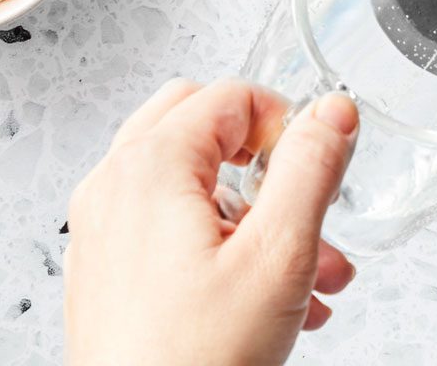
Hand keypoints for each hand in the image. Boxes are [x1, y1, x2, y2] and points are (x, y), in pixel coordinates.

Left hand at [64, 79, 359, 365]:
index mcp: (148, 167)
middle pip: (200, 126)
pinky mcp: (107, 275)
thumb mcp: (279, 255)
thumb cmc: (195, 360)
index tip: (317, 164)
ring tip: (311, 272)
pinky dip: (221, 246)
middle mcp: (114, 190)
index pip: (231, 96)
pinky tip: (270, 299)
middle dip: (266, 163)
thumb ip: (311, 168)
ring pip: (190, 185)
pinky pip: (168, 230)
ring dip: (256, 214)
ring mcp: (104, 233)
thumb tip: (333, 112)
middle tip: (303, 198)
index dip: (286, 123)